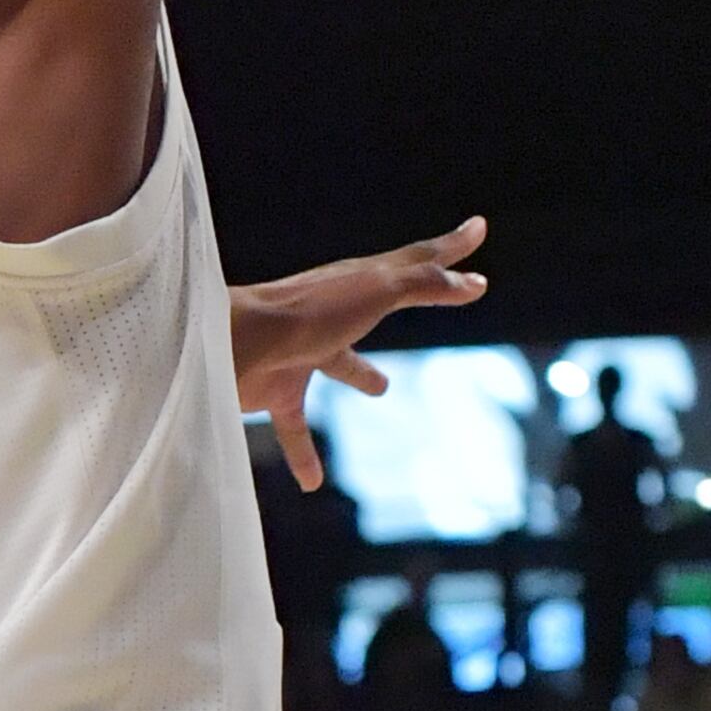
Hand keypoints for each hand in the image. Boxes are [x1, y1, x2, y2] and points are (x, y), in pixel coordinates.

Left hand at [234, 220, 488, 492]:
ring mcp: (301, 350)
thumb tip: (474, 281)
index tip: (477, 228)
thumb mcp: (376, 292)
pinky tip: (313, 482)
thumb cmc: (306, 314)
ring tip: (382, 388)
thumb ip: (424, 285)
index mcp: (357, 283)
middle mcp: (331, 312)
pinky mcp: (275, 389)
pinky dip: (305, 453)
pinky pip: (296, 426)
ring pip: (337, 362)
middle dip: (404, 299)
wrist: (233, 345)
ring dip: (359, 372)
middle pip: (376, 304)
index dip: (450, 248)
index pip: (415, 262)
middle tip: (432, 295)